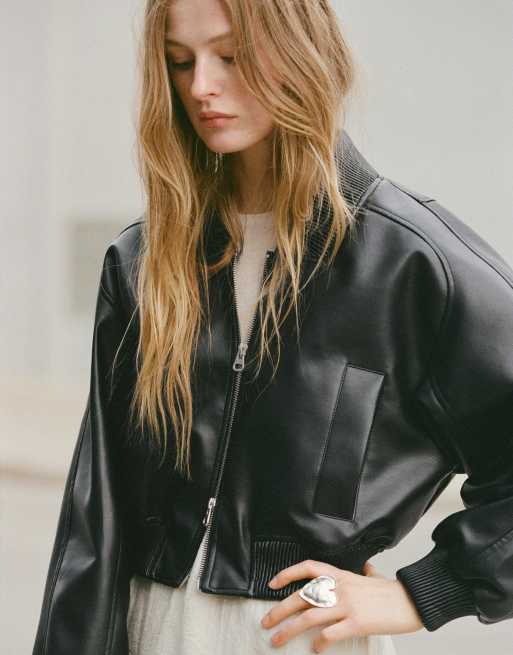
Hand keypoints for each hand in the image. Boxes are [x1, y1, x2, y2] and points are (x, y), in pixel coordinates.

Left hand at [260, 558, 423, 651]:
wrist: (411, 600)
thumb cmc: (391, 591)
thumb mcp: (373, 576)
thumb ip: (364, 572)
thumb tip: (366, 568)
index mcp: (341, 575)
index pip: (307, 568)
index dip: (287, 573)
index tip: (272, 584)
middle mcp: (340, 588)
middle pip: (301, 596)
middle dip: (279, 610)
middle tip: (266, 623)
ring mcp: (347, 605)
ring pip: (309, 616)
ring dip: (289, 630)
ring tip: (277, 641)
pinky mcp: (357, 623)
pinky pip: (330, 634)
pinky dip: (319, 643)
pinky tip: (314, 649)